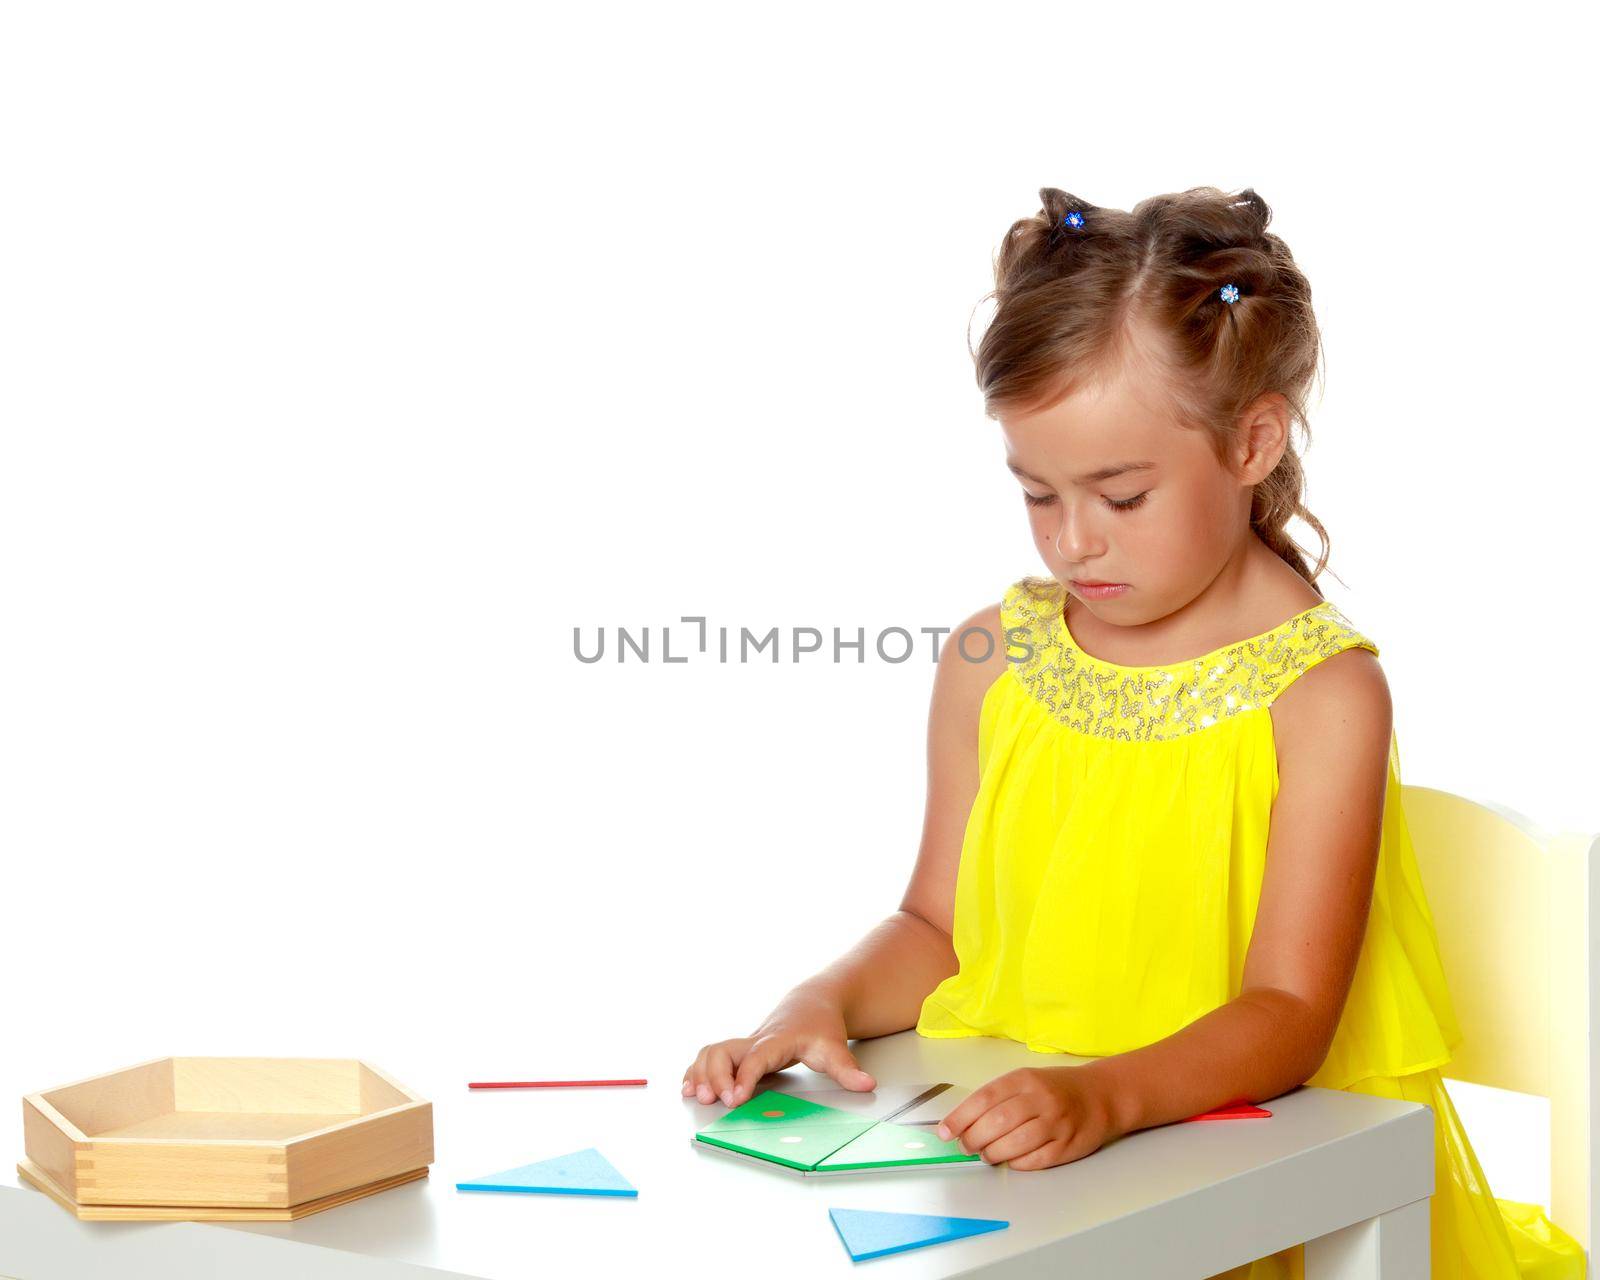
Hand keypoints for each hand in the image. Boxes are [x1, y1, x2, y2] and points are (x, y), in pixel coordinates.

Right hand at [680, 995, 875, 1108]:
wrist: (812, 1003)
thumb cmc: (820, 1026)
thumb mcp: (836, 1048)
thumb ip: (848, 1068)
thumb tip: (866, 1084)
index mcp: (777, 1040)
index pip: (755, 1058)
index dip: (744, 1078)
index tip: (736, 1099)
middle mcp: (755, 1040)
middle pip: (724, 1052)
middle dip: (715, 1077)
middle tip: (715, 1102)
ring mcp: (745, 1045)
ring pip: (711, 1052)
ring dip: (700, 1073)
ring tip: (695, 1096)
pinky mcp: (739, 1051)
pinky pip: (710, 1057)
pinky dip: (696, 1071)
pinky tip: (689, 1087)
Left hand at [936, 1066, 1121, 1170]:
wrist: (1101, 1095)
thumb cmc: (1055, 1088)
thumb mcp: (1026, 1081)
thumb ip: (998, 1098)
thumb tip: (962, 1123)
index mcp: (1024, 1079)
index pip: (984, 1098)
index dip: (960, 1117)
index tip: (944, 1132)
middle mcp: (1040, 1099)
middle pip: (997, 1122)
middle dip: (973, 1138)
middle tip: (965, 1147)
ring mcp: (1056, 1123)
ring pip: (1014, 1144)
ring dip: (992, 1154)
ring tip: (985, 1155)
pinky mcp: (1067, 1146)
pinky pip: (1034, 1161)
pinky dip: (1016, 1163)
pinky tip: (1010, 1160)